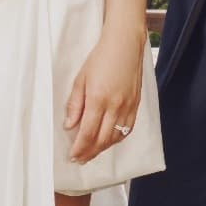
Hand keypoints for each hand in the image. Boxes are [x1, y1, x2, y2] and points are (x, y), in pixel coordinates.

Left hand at [63, 26, 145, 165]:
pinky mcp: (136, 104)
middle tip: (80, 160)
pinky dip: (117, 139)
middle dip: (90, 153)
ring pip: (116, 137)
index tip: (73, 156)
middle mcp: (115, 106)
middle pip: (102, 139)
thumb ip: (75, 104)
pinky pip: (127, 129)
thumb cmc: (100, 58)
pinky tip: (109, 141)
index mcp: (98, 99)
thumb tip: (69, 125)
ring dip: (103, 149)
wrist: (125, 45)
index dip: (79, 148)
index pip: (87, 132)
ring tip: (92, 153)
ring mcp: (128, 106)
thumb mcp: (80, 79)